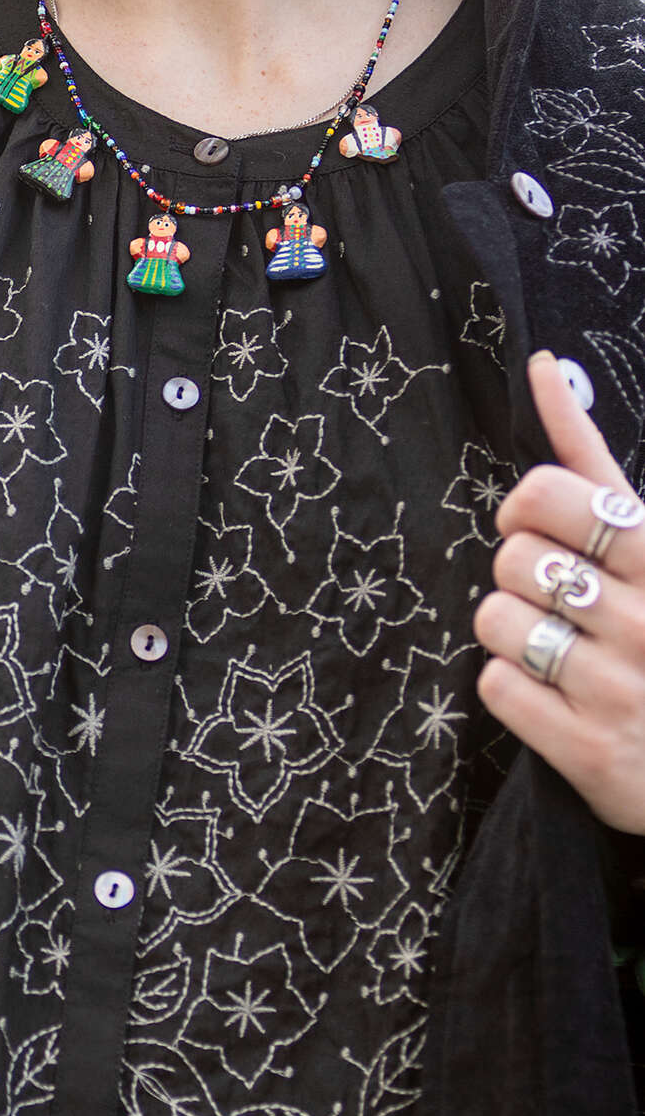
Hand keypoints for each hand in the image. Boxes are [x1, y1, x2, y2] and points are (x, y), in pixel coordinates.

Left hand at [473, 351, 644, 834]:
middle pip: (513, 556)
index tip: (541, 523)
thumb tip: (546, 365)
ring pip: (496, 619)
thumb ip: (592, 460)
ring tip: (557, 647)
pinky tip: (553, 695)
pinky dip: (509, 687)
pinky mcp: (588, 750)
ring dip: (510, 630)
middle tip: (555, 595)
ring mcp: (619, 688)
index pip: (555, 493)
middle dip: (517, 569)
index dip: (527, 506)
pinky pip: (495, 685)